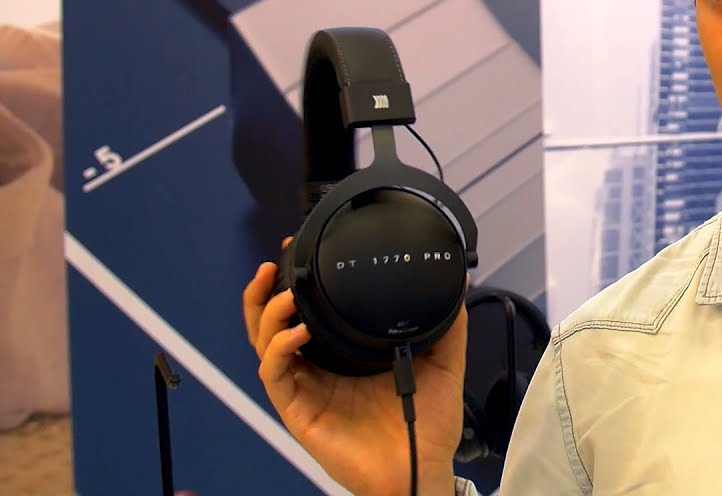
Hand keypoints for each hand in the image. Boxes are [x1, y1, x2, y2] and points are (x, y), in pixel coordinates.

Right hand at [243, 239, 467, 495]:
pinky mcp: (299, 410)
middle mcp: (318, 368)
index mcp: (343, 354)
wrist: (422, 469)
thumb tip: (457, 282)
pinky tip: (299, 332)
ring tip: (286, 293)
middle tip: (277, 263)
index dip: (296, 282)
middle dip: (266, 291)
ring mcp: (305, 389)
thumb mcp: (442, 362)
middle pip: (272, 323)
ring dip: (267, 314)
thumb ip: (448, 324)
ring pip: (265, 343)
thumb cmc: (426, 424)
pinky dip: (281, 349)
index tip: (298, 251)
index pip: (308, 312)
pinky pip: (276, 374)